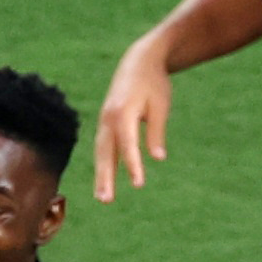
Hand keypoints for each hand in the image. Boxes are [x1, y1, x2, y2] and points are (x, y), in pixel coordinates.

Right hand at [90, 42, 174, 194]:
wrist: (138, 61)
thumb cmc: (154, 83)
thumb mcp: (160, 106)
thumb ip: (157, 133)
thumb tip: (158, 158)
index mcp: (124, 112)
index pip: (128, 145)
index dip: (133, 165)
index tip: (139, 185)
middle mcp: (109, 118)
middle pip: (105, 152)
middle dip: (105, 177)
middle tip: (106, 200)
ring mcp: (104, 121)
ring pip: (101, 152)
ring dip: (101, 175)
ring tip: (103, 198)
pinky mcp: (106, 123)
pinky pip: (102, 147)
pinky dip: (103, 165)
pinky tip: (105, 182)